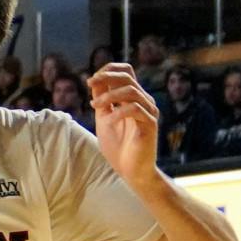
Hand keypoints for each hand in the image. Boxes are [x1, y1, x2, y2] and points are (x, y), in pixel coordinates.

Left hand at [89, 64, 160, 185]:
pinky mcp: (150, 124)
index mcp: (133, 98)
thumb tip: (94, 80)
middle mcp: (144, 101)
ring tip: (95, 106)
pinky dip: (117, 112)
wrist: (129, 170)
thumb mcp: (104, 117)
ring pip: (131, 91)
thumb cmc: (117, 145)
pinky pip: (135, 109)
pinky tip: (108, 121)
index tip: (90, 80)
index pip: (127, 72)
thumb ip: (102, 99)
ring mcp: (149, 112)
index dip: (108, 70)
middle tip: (89, 84)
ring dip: (109, 96)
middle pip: (128, 77)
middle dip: (106, 77)